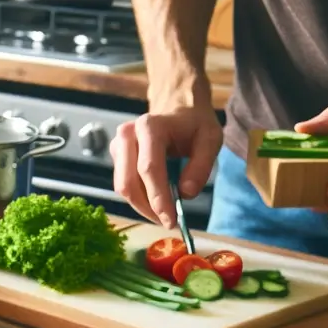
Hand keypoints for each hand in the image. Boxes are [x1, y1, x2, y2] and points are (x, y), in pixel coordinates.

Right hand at [110, 104, 222, 227]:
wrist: (177, 106)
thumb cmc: (194, 123)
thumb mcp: (210, 139)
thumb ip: (201, 166)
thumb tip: (185, 194)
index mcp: (150, 127)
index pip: (149, 169)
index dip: (158, 198)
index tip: (171, 220)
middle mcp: (127, 135)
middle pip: (129, 182)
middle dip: (147, 208)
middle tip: (168, 222)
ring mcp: (118, 145)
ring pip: (123, 187)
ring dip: (142, 206)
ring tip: (164, 214)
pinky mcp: (116, 156)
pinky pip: (124, 184)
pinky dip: (139, 198)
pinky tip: (156, 202)